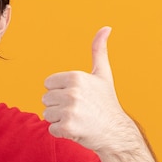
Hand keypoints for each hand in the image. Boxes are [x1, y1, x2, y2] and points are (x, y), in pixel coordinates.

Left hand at [42, 26, 133, 151]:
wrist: (115, 131)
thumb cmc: (106, 103)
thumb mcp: (103, 74)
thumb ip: (99, 51)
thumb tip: (106, 28)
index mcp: (75, 77)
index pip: (48, 84)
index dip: (60, 92)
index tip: (77, 96)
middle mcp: (72, 92)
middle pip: (46, 99)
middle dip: (58, 106)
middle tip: (78, 110)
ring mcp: (69, 110)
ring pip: (47, 114)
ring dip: (59, 120)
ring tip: (78, 119)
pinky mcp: (68, 126)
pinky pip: (52, 129)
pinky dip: (62, 132)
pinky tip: (77, 129)